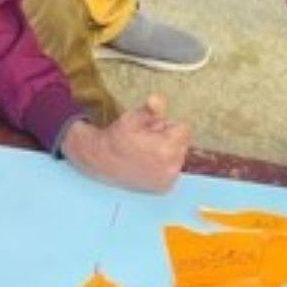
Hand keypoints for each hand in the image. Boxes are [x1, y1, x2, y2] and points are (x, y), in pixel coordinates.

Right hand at [60, 94, 189, 192]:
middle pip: (183, 143)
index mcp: (168, 149)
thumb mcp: (132, 119)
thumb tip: (157, 99)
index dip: (167, 126)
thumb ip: (150, 110)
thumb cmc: (118, 137)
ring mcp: (169, 180)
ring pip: (179, 156)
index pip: (184, 129)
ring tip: (146, 152)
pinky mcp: (164, 187)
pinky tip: (148, 163)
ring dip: (168, 152)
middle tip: (147, 141)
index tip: (152, 130)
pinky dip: (164, 165)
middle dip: (169, 138)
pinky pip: (173, 169)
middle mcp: (172, 167)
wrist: (102, 161)